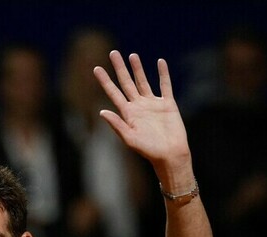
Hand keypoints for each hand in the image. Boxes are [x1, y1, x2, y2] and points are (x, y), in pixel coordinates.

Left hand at [94, 52, 189, 171]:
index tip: (96, 68)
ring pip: (143, 82)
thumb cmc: (149, 150)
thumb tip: (101, 112)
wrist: (170, 155)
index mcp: (127, 114)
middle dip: (119, 68)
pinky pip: (165, 85)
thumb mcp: (130, 139)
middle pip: (126, 83)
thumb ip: (116, 125)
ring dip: (138, 69)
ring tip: (132, 55)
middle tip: (113, 53)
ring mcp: (153, 104)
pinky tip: (160, 62)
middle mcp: (138, 106)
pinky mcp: (168, 104)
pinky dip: (163, 74)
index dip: (105, 81)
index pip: (113, 93)